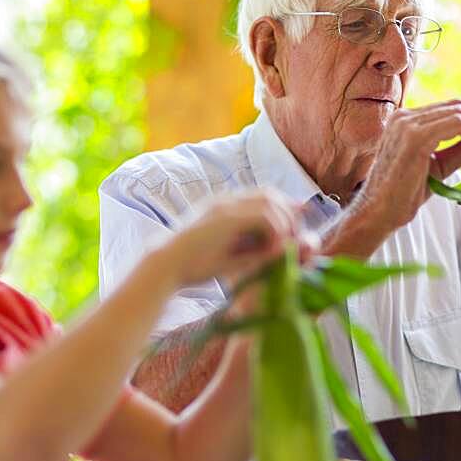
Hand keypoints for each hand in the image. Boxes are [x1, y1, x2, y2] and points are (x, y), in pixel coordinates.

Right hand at [166, 189, 303, 287]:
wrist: (166, 265)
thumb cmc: (192, 267)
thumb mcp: (230, 257)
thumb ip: (255, 251)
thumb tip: (283, 251)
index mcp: (223, 207)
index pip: (262, 196)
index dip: (282, 208)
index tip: (294, 228)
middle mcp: (226, 201)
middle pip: (269, 193)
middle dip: (288, 213)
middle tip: (294, 238)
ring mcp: (225, 206)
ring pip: (270, 201)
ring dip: (283, 222)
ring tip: (284, 246)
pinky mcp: (226, 217)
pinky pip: (265, 216)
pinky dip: (274, 232)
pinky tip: (270, 251)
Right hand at [354, 99, 460, 233]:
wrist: (378, 213)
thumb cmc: (403, 196)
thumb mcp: (439, 168)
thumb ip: (459, 151)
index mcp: (408, 121)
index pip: (453, 109)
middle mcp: (406, 116)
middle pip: (460, 106)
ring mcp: (408, 124)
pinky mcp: (415, 136)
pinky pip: (458, 125)